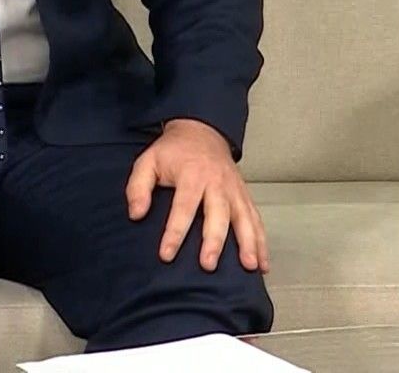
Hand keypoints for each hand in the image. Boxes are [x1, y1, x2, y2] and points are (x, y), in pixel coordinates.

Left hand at [126, 119, 268, 273]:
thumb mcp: (148, 161)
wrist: (203, 131)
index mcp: (192, 174)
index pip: (183, 206)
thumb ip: (138, 187)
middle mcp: (217, 183)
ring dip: (249, 243)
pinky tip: (263, 263)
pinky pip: (256, 220)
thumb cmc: (174, 152)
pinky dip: (261, 242)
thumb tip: (136, 214)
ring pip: (244, 218)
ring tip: (249, 266)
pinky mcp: (244, 196)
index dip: (175, 232)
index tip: (166, 254)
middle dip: (214, 240)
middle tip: (208, 265)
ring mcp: (234, 190)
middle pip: (218, 214)